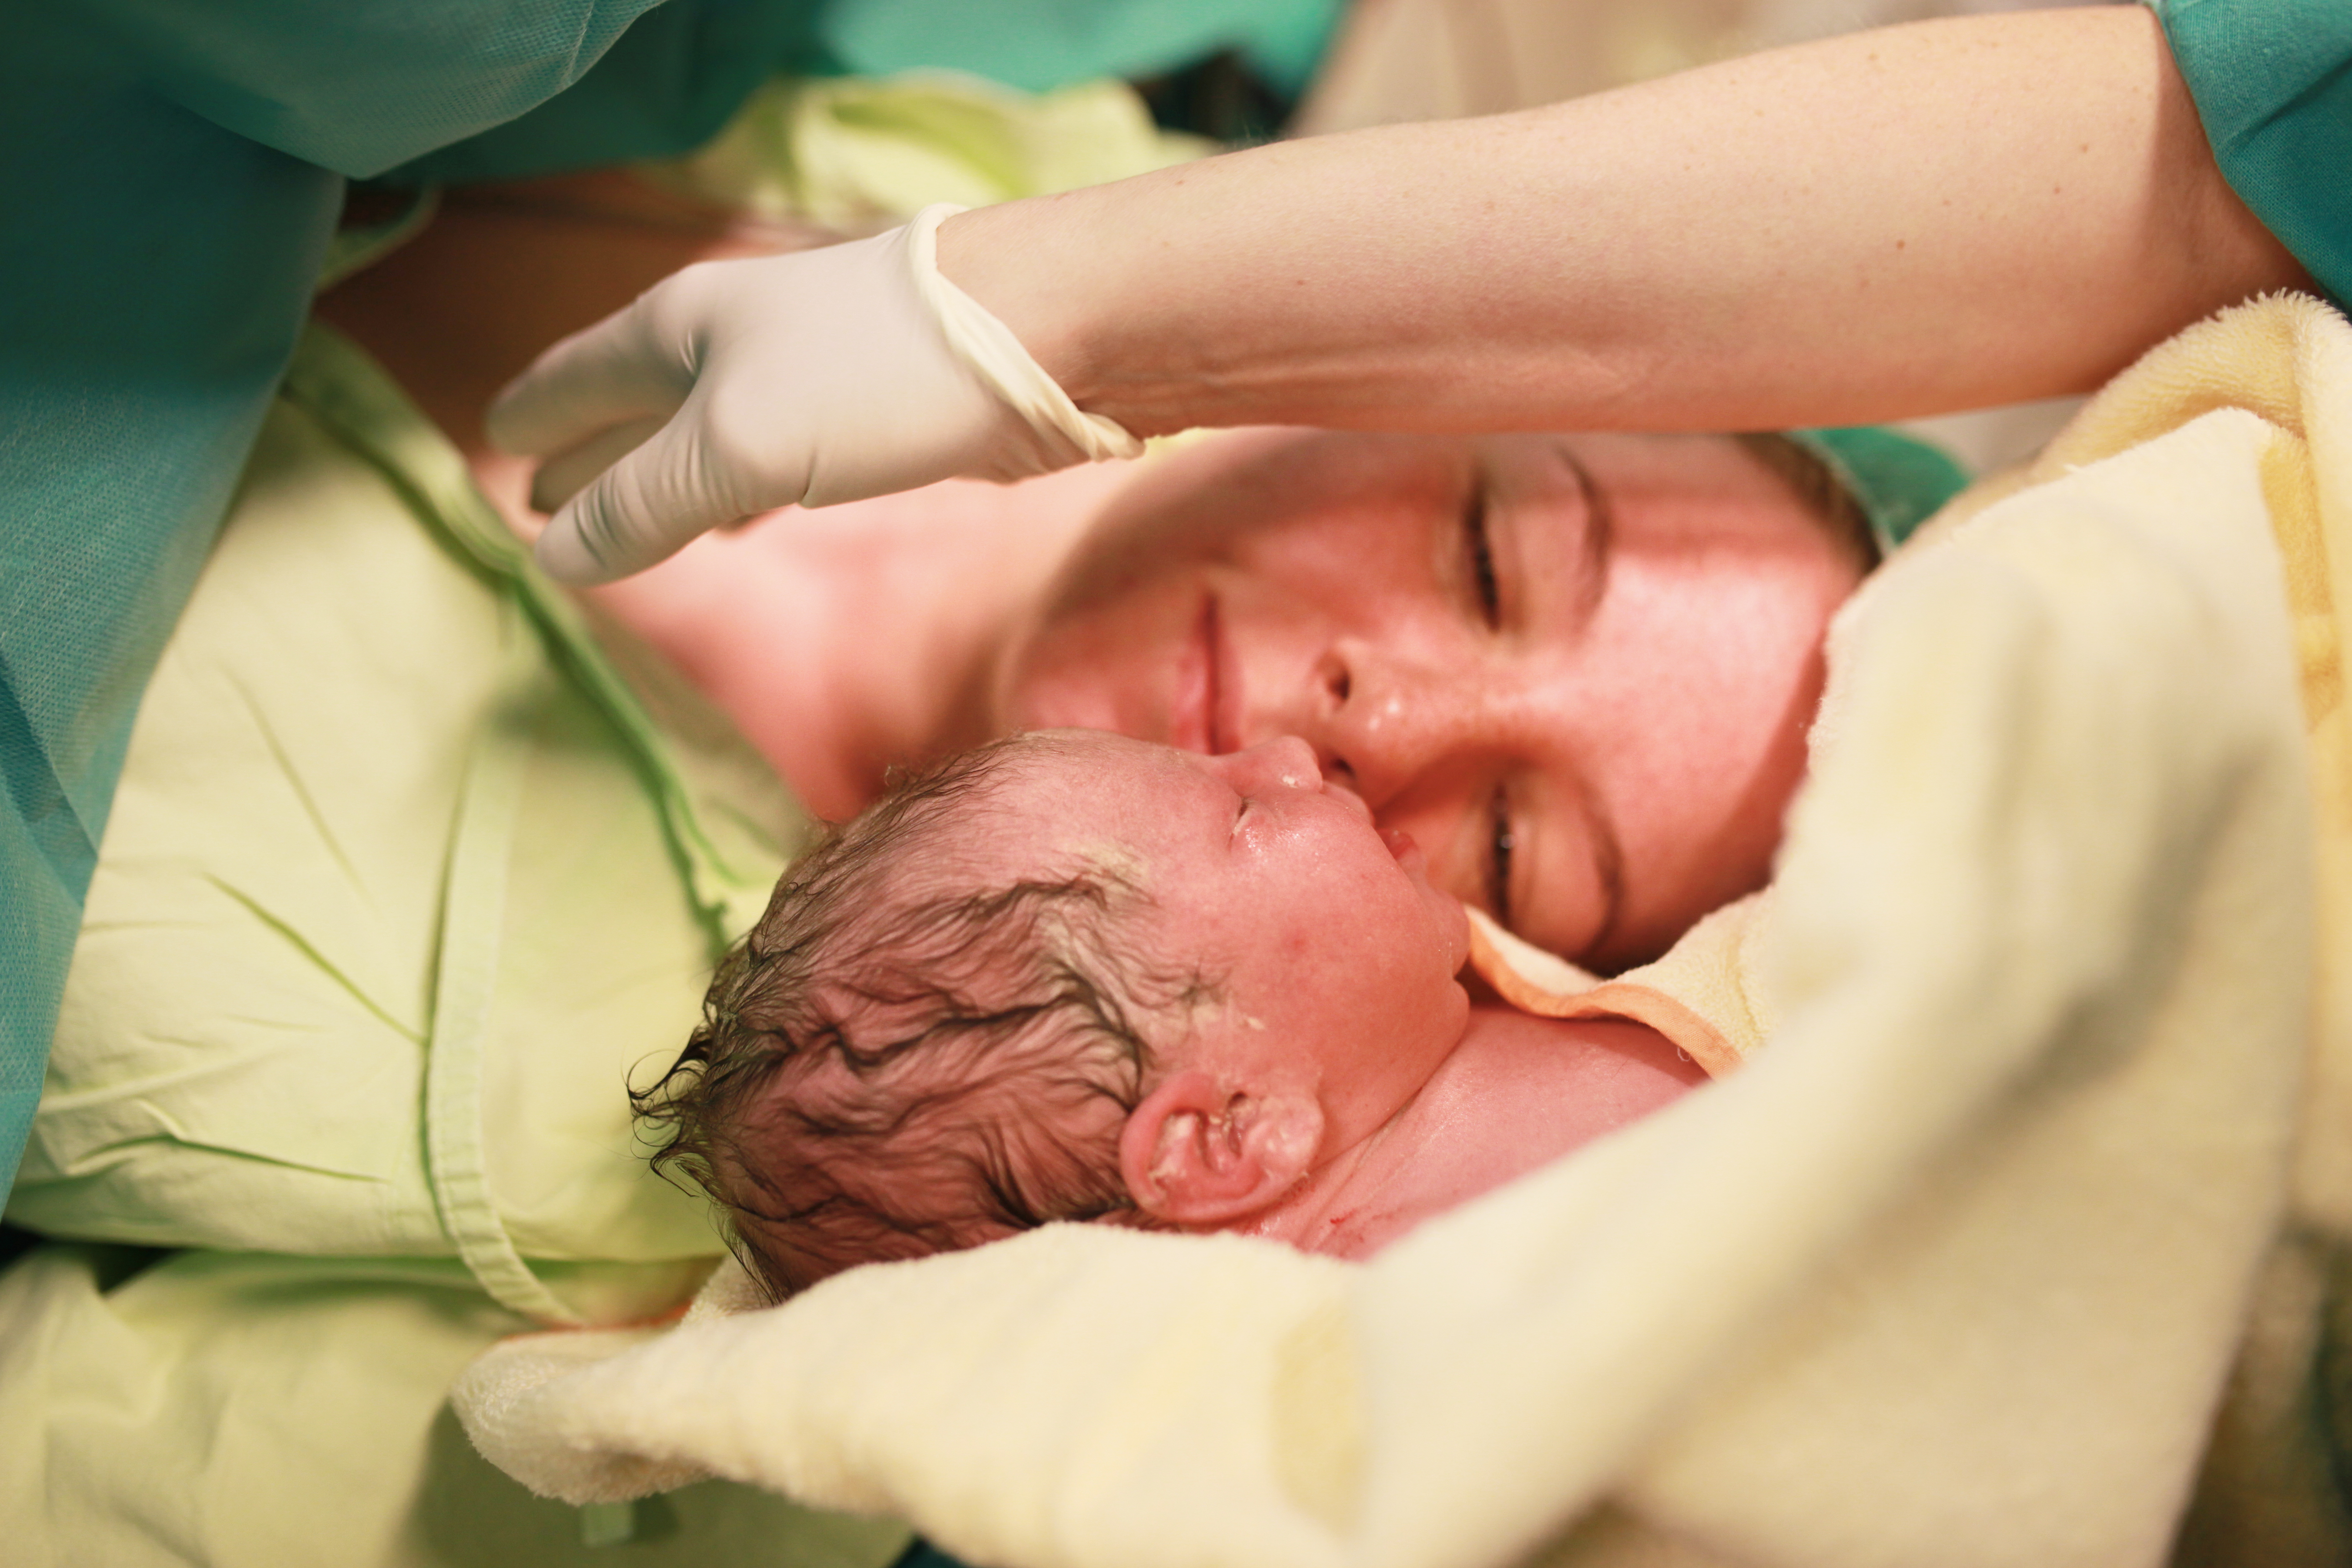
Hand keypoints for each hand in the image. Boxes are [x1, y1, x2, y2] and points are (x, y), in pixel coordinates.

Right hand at [488, 205, 1138, 583]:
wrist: (1028, 337)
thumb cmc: (871, 378)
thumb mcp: (733, 448)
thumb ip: (640, 503)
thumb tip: (553, 557)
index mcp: (677, 330)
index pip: (575, 378)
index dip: (534, 419)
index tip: (497, 444)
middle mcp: (729, 339)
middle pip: (633, 402)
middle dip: (590, 456)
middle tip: (542, 501)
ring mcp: (800, 370)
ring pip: (705, 428)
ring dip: (663, 475)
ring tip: (630, 523)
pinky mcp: (866, 408)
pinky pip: (772, 452)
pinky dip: (736, 486)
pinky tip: (744, 518)